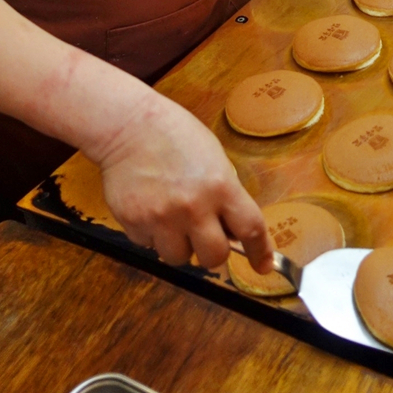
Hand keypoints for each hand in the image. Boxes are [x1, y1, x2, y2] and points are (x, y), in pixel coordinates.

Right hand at [91, 90, 273, 272]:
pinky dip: (153, 234)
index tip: (263, 265)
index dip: (260, 251)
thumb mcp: (214, 156)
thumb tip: (232, 226)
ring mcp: (162, 219)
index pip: (250, 228)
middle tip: (205, 234)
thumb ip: (224, 191)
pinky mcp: (134, 224)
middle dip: (212, 250)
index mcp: (221, 186)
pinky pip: (150, 245)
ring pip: (179, 258)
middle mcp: (193, 207)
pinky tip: (150, 207)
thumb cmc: (175, 135)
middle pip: (214, 257)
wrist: (129, 127)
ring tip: (172, 217)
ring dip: (180, 245)